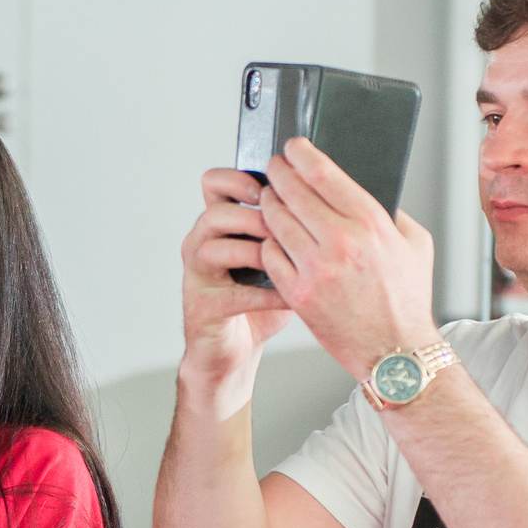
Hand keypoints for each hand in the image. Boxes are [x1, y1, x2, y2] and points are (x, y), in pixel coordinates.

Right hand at [177, 167, 297, 418]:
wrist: (237, 348)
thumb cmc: (261, 298)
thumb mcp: (278, 255)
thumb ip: (290, 227)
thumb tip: (330, 198)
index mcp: (219, 223)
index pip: (216, 183)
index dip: (239, 179)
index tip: (271, 186)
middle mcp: (201, 242)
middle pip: (216, 212)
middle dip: (254, 216)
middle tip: (283, 226)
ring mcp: (197, 274)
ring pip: (214, 248)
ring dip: (254, 251)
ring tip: (285, 258)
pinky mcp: (201, 306)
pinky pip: (232, 294)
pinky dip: (264, 295)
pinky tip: (289, 297)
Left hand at [254, 136, 439, 381]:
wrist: (395, 351)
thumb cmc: (407, 298)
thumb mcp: (415, 244)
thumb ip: (390, 212)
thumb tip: (362, 189)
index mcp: (371, 223)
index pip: (324, 173)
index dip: (301, 154)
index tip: (293, 147)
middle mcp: (341, 242)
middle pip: (292, 191)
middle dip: (278, 173)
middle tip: (273, 168)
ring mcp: (316, 270)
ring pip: (275, 221)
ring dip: (268, 205)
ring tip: (270, 200)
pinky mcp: (298, 294)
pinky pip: (269, 256)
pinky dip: (267, 243)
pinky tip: (272, 239)